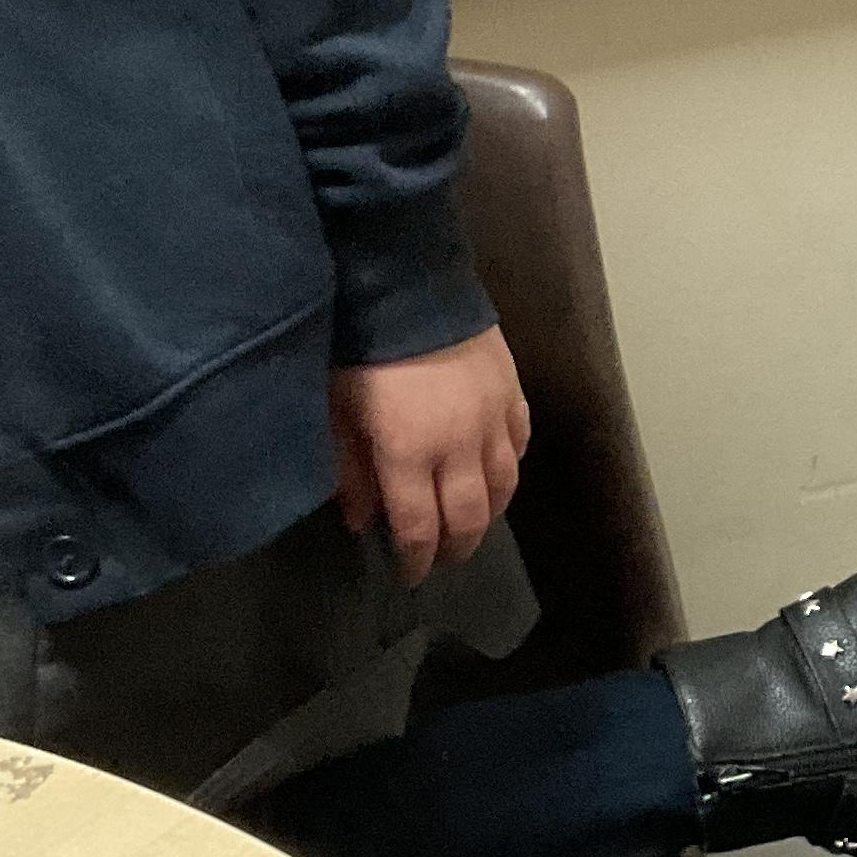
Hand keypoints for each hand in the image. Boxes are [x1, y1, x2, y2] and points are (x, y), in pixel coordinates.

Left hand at [329, 327, 528, 580]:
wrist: (409, 280)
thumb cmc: (360, 345)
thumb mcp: (337, 409)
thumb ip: (348, 469)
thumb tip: (360, 521)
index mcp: (410, 454)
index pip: (419, 527)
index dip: (415, 558)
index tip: (409, 576)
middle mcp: (460, 447)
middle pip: (469, 517)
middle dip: (456, 547)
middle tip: (443, 560)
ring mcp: (493, 419)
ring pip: (504, 485)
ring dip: (488, 513)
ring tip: (472, 524)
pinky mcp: (512, 391)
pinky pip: (519, 442)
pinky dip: (509, 466)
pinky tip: (498, 472)